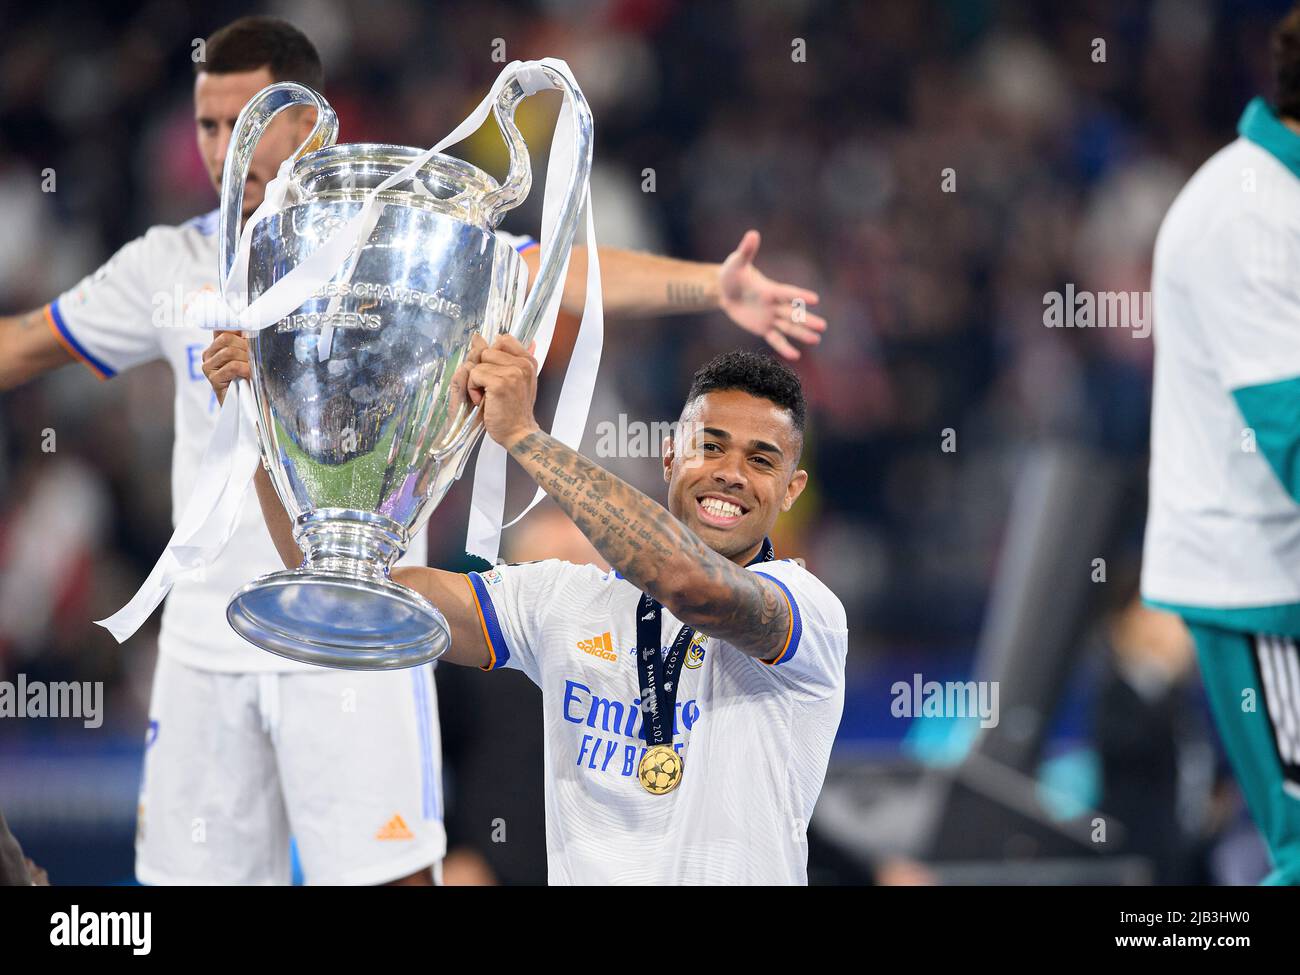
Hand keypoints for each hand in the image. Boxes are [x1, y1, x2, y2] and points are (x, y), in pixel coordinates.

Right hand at [201, 331, 250, 405]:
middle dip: (245, 347)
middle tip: (255, 358)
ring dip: (247, 360)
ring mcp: (208, 366)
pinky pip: (232, 366)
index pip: (222, 327)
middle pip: (226, 338)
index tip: (247, 330)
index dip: (234, 326)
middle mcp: (209, 353)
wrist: (247, 403)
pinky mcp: (212, 379)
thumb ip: (246, 341)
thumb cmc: (250, 378)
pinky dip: (245, 369)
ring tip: (253, 369)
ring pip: (229, 351)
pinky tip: (249, 376)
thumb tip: (250, 327)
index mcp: (217, 345)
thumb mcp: (249, 356)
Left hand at [464, 333, 539, 448]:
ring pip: (478, 363)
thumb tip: (478, 336)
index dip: (492, 356)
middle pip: (487, 351)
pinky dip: (472, 389)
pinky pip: (474, 374)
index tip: (496, 375)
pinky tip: (483, 401)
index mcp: (528, 361)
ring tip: (487, 396)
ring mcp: (512, 372)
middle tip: (491, 389)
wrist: (519, 433)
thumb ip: (499, 358)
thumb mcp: (512, 380)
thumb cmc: (513, 409)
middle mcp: (523, 364)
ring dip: (476, 381)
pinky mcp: (500, 383)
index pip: (503, 340)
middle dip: (482, 369)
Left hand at [717, 230, 825, 359]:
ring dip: (802, 333)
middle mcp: (774, 304)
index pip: (787, 293)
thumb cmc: (732, 274)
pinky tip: (795, 356)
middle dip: (806, 320)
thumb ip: (746, 251)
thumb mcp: (736, 263)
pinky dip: (783, 347)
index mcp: (770, 289)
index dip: (800, 296)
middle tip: (823, 326)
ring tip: (817, 340)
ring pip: (788, 327)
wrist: (724, 290)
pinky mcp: (763, 328)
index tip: (815, 299)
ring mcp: (770, 317)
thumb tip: (752, 233)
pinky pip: (775, 338)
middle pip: (793, 313)